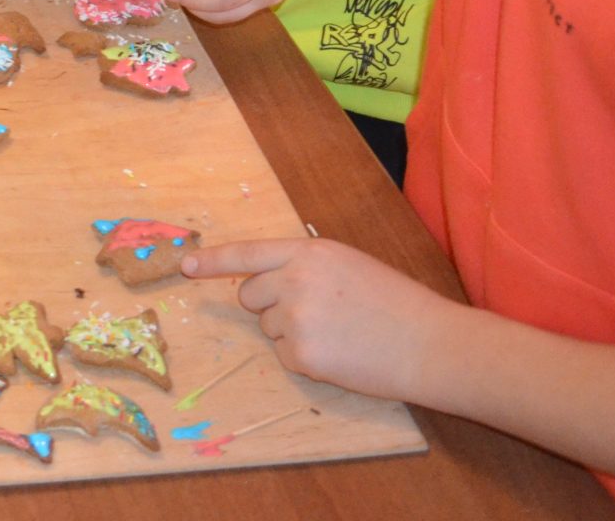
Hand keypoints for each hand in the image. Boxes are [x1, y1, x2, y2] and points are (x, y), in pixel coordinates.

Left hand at [185, 237, 460, 401]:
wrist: (430, 344)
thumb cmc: (396, 304)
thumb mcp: (348, 265)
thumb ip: (306, 267)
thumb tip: (267, 280)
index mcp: (308, 252)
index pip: (248, 254)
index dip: (213, 261)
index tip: (184, 267)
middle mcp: (294, 280)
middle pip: (251, 296)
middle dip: (271, 306)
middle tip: (319, 315)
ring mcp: (295, 318)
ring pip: (269, 329)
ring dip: (294, 334)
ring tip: (340, 334)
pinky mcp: (301, 354)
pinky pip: (285, 357)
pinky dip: (307, 361)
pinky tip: (341, 355)